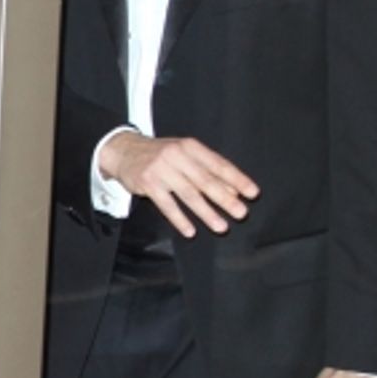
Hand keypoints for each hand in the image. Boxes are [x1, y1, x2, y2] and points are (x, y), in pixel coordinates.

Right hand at [98, 131, 258, 236]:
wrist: (124, 150)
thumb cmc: (160, 155)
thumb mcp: (185, 155)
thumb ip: (208, 170)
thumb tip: (233, 190)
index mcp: (191, 147)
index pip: (219, 164)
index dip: (237, 179)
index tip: (252, 193)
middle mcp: (177, 155)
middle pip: (206, 181)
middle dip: (225, 199)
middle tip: (241, 213)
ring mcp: (162, 170)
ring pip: (189, 194)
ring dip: (207, 212)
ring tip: (221, 227)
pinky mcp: (148, 184)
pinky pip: (167, 205)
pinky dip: (180, 219)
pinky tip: (191, 231)